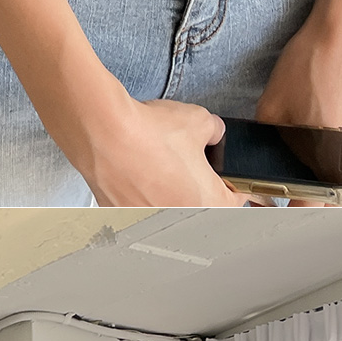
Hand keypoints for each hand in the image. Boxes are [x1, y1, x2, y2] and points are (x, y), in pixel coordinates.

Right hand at [81, 79, 236, 209]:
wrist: (104, 133)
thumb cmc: (147, 133)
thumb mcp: (198, 120)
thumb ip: (215, 130)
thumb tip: (213, 132)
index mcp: (209, 201)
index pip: (237, 200)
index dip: (232, 183)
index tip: (226, 176)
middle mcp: (180, 218)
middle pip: (201, 207)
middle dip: (198, 188)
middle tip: (189, 168)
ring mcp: (149, 220)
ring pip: (168, 209)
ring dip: (168, 193)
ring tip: (158, 168)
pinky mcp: (122, 216)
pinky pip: (140, 208)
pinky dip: (140, 193)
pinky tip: (135, 172)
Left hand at [255, 1, 341, 202]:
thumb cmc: (314, 62)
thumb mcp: (272, 106)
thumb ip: (266, 141)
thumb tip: (257, 159)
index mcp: (333, 157)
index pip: (313, 207)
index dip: (289, 213)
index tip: (274, 211)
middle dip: (319, 214)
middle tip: (295, 206)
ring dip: (340, 203)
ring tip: (315, 197)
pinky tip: (333, 173)